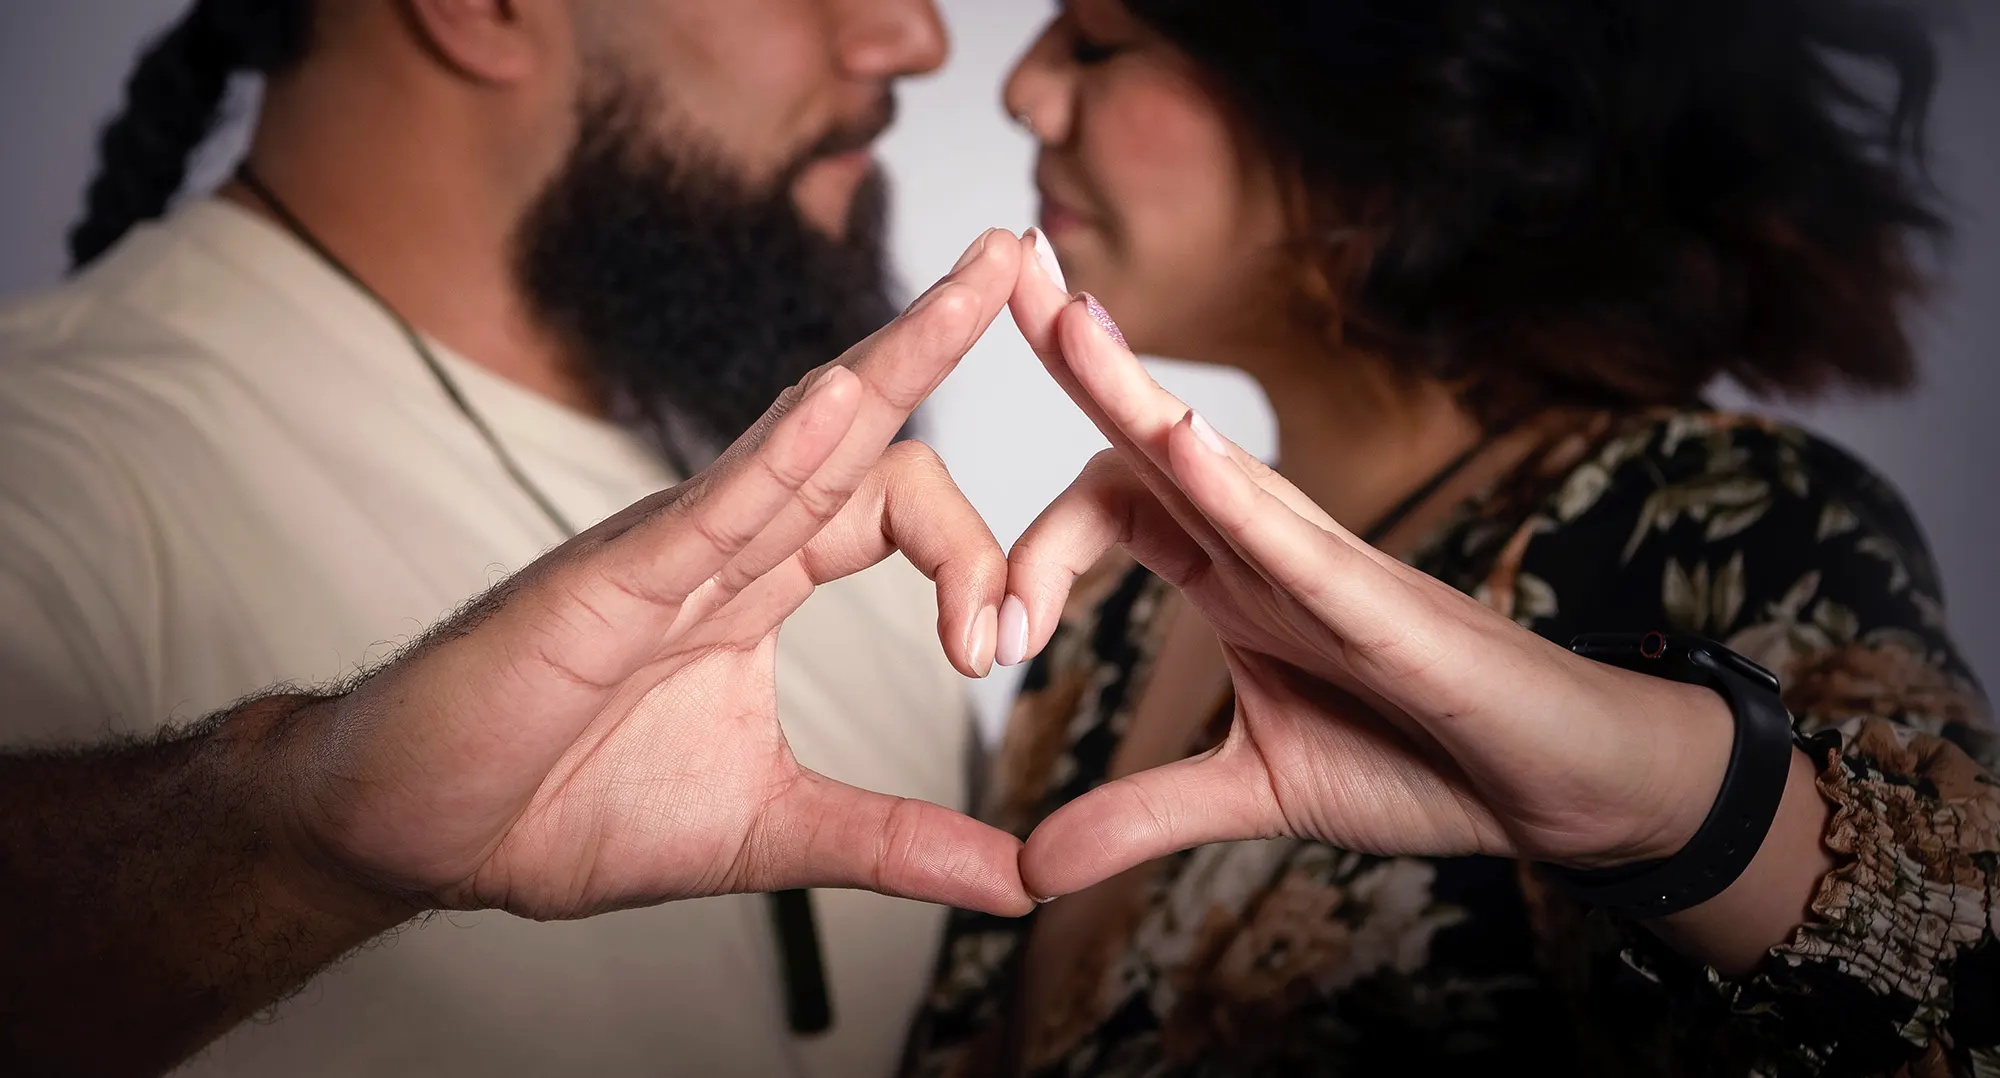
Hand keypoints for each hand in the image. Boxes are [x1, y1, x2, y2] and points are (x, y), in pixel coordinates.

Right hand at [271, 230, 1035, 921]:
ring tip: (985, 273)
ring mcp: (661, 550)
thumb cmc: (565, 805)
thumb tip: (1024, 880)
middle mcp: (721, 541)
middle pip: (855, 419)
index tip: (995, 656)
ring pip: (796, 433)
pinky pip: (704, 507)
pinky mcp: (601, 587)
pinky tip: (841, 400)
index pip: (895, 505)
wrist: (416, 832)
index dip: (974, 561)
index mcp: (760, 580)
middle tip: (1027, 252)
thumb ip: (894, 840)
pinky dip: (774, 456)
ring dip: (896, 352)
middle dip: (943, 332)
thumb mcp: (770, 830)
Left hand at [1002, 265, 1735, 900]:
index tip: (986, 650)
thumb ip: (1139, 815)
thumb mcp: (1251, 792)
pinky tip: (1178, 442)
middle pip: (1149, 430)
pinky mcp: (1383, 606)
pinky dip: (1233, 492)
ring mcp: (1324, 563)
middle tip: (999, 264)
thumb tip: (1027, 869)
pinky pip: (1296, 537)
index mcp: (1227, 572)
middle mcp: (1265, 543)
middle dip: (1072, 350)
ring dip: (1134, 389)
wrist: (1550, 790)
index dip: (1031, 559)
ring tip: (1064, 318)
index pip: (1109, 504)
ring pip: (1213, 457)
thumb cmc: (1418, 759)